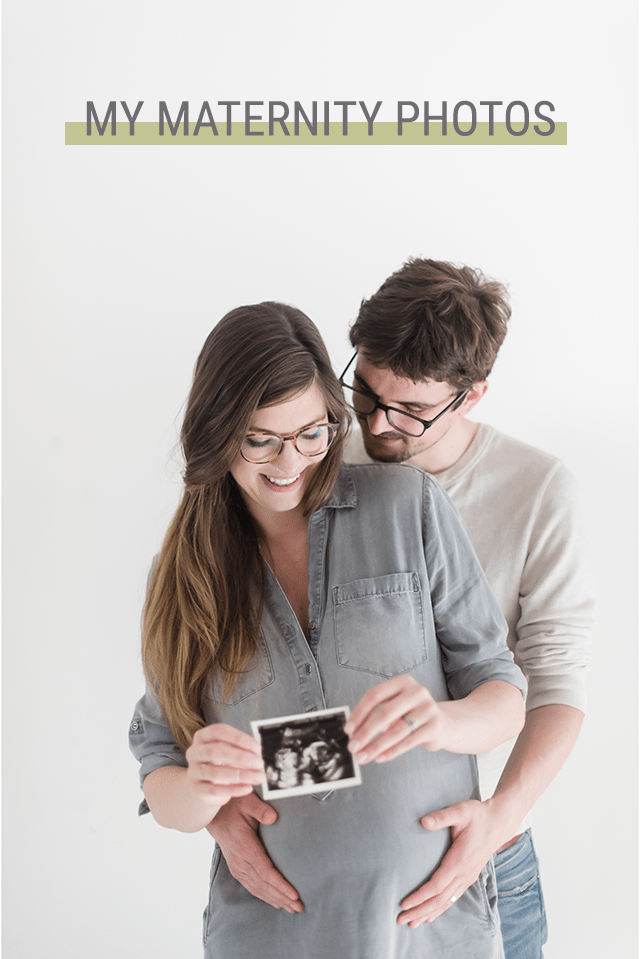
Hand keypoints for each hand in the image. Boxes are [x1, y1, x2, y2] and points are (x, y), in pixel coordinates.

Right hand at [185, 724, 264, 808]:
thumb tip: (257, 758)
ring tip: (257, 777)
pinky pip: (214, 790)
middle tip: (259, 763)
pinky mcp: (196, 789)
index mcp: (202, 737)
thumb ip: (242, 752)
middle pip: (214, 751)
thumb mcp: (230, 752)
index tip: (257, 747)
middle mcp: (194, 752)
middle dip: (240, 757)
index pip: (218, 731)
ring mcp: (193, 771)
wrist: (205, 784)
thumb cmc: (221, 762)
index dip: (239, 738)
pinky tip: (248, 788)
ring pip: (215, 772)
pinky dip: (234, 790)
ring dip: (240, 775)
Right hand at [207, 794, 302, 913]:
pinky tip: (275, 902)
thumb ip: (260, 810)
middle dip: (282, 898)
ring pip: (258, 889)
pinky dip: (264, 896)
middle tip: (299, 907)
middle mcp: (240, 862)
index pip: (265, 872)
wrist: (215, 814)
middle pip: (264, 885)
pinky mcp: (237, 869)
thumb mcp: (247, 802)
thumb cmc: (234, 806)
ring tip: (292, 908)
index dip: (280, 885)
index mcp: (244, 847)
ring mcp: (237, 867)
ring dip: (275, 900)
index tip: (294, 894)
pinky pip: (251, 887)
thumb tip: (274, 818)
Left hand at [345, 676, 447, 763]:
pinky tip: (380, 757)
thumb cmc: (413, 714)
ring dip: (376, 746)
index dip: (359, 713)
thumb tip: (354, 733)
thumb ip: (377, 714)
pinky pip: (408, 742)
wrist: (445, 723)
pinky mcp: (434, 726)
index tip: (348, 729)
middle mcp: (416, 692)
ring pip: (396, 731)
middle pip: (384, 713)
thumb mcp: (396, 707)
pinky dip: (391, 751)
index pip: (375, 695)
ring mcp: (427, 709)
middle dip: (365, 733)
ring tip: (364, 756)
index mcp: (402, 682)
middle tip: (353, 747)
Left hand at [398, 798, 508, 927]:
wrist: (499, 822)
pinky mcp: (469, 877)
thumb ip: (441, 817)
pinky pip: (453, 898)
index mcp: (459, 861)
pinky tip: (431, 915)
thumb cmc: (478, 815)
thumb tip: (423, 821)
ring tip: (412, 924)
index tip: (404, 904)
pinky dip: (440, 909)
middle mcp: (464, 874)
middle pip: (439, 899)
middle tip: (400, 920)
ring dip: (428, 914)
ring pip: (446, 902)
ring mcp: (467, 877)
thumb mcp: (460, 811)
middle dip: (419, 911)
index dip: (420, 897)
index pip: (436, 885)